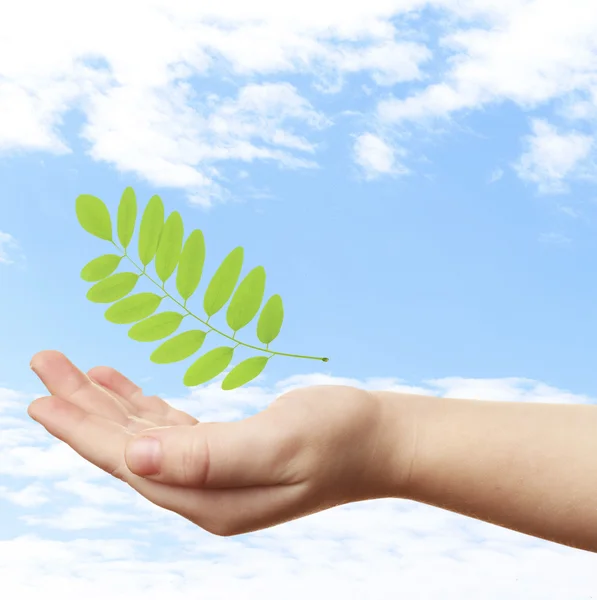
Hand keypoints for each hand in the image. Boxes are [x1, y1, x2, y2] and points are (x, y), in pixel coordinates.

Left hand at [27, 351, 410, 535]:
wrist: (380, 440)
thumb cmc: (339, 436)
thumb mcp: (277, 442)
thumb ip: (206, 457)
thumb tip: (133, 458)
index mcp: (210, 498)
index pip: (128, 463)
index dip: (82, 431)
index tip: (41, 398)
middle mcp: (204, 494)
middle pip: (125, 450)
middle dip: (82, 409)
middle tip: (45, 362)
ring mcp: (215, 476)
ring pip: (143, 438)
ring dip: (106, 404)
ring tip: (73, 370)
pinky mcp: (228, 454)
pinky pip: (169, 431)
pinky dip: (142, 407)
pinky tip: (123, 387)